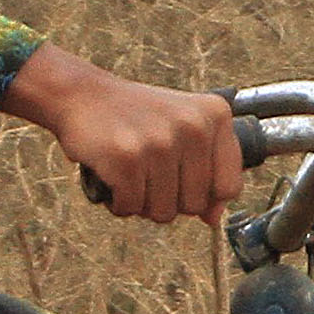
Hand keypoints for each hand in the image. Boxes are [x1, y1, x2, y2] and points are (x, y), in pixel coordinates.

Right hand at [4, 43, 242, 222]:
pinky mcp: (127, 158)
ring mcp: (160, 142)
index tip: (182, 182)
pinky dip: (118, 203)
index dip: (205, 196)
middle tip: (148, 175)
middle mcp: (193, 127)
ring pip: (163, 212)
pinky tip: (113, 177)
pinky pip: (131, 208)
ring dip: (142, 204)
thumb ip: (206, 171)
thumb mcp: (181, 130)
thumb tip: (214, 218)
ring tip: (131, 175)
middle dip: (168, 201)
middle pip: (195, 205)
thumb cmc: (136, 117)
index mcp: (214, 116)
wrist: (83, 95)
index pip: (229, 187)